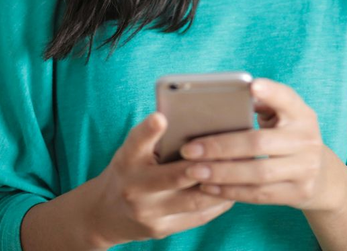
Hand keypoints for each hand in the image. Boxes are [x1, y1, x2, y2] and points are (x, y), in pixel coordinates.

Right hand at [88, 110, 234, 246]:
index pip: (136, 141)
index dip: (149, 130)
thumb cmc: (128, 169)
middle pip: (174, 176)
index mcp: (127, 159)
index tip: (161, 117)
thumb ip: (154, 137)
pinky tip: (233, 190)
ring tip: (241, 169)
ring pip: (192, 200)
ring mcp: (149, 213)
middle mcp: (135, 187)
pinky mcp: (162, 229)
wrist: (105, 213)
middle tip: (230, 151)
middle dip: (204, 165)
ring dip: (220, 185)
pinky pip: (197, 217)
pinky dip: (218, 203)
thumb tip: (195, 118)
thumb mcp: (132, 149)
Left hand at [179, 77, 341, 211]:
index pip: (286, 98)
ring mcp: (305, 168)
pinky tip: (209, 186)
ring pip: (257, 173)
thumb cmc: (288, 135)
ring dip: (221, 173)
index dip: (270, 92)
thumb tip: (222, 99)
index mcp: (301, 113)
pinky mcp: (298, 193)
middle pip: (259, 143)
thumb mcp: (283, 116)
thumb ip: (260, 104)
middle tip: (190, 149)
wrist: (322, 175)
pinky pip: (259, 194)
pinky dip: (231, 191)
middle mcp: (307, 139)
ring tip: (193, 170)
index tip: (251, 85)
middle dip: (221, 146)